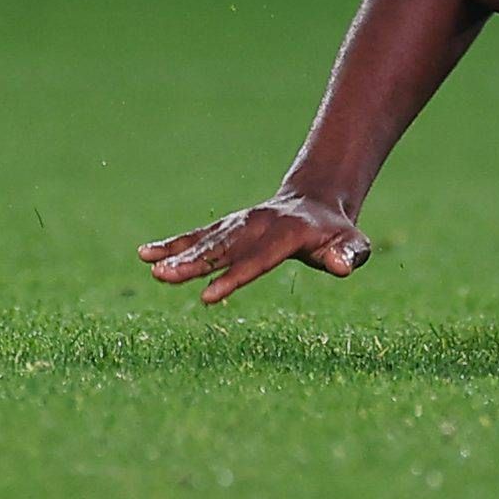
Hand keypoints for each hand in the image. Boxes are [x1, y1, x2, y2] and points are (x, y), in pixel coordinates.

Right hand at [135, 194, 366, 304]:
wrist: (316, 201)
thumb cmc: (337, 233)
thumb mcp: (353, 243)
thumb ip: (349, 253)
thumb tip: (340, 265)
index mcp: (287, 233)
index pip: (257, 260)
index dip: (233, 278)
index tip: (207, 297)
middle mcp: (257, 224)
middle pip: (223, 248)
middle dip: (193, 264)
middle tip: (163, 277)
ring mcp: (239, 223)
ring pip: (206, 241)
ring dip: (178, 255)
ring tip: (149, 267)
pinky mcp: (227, 227)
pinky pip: (198, 236)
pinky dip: (173, 245)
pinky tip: (146, 254)